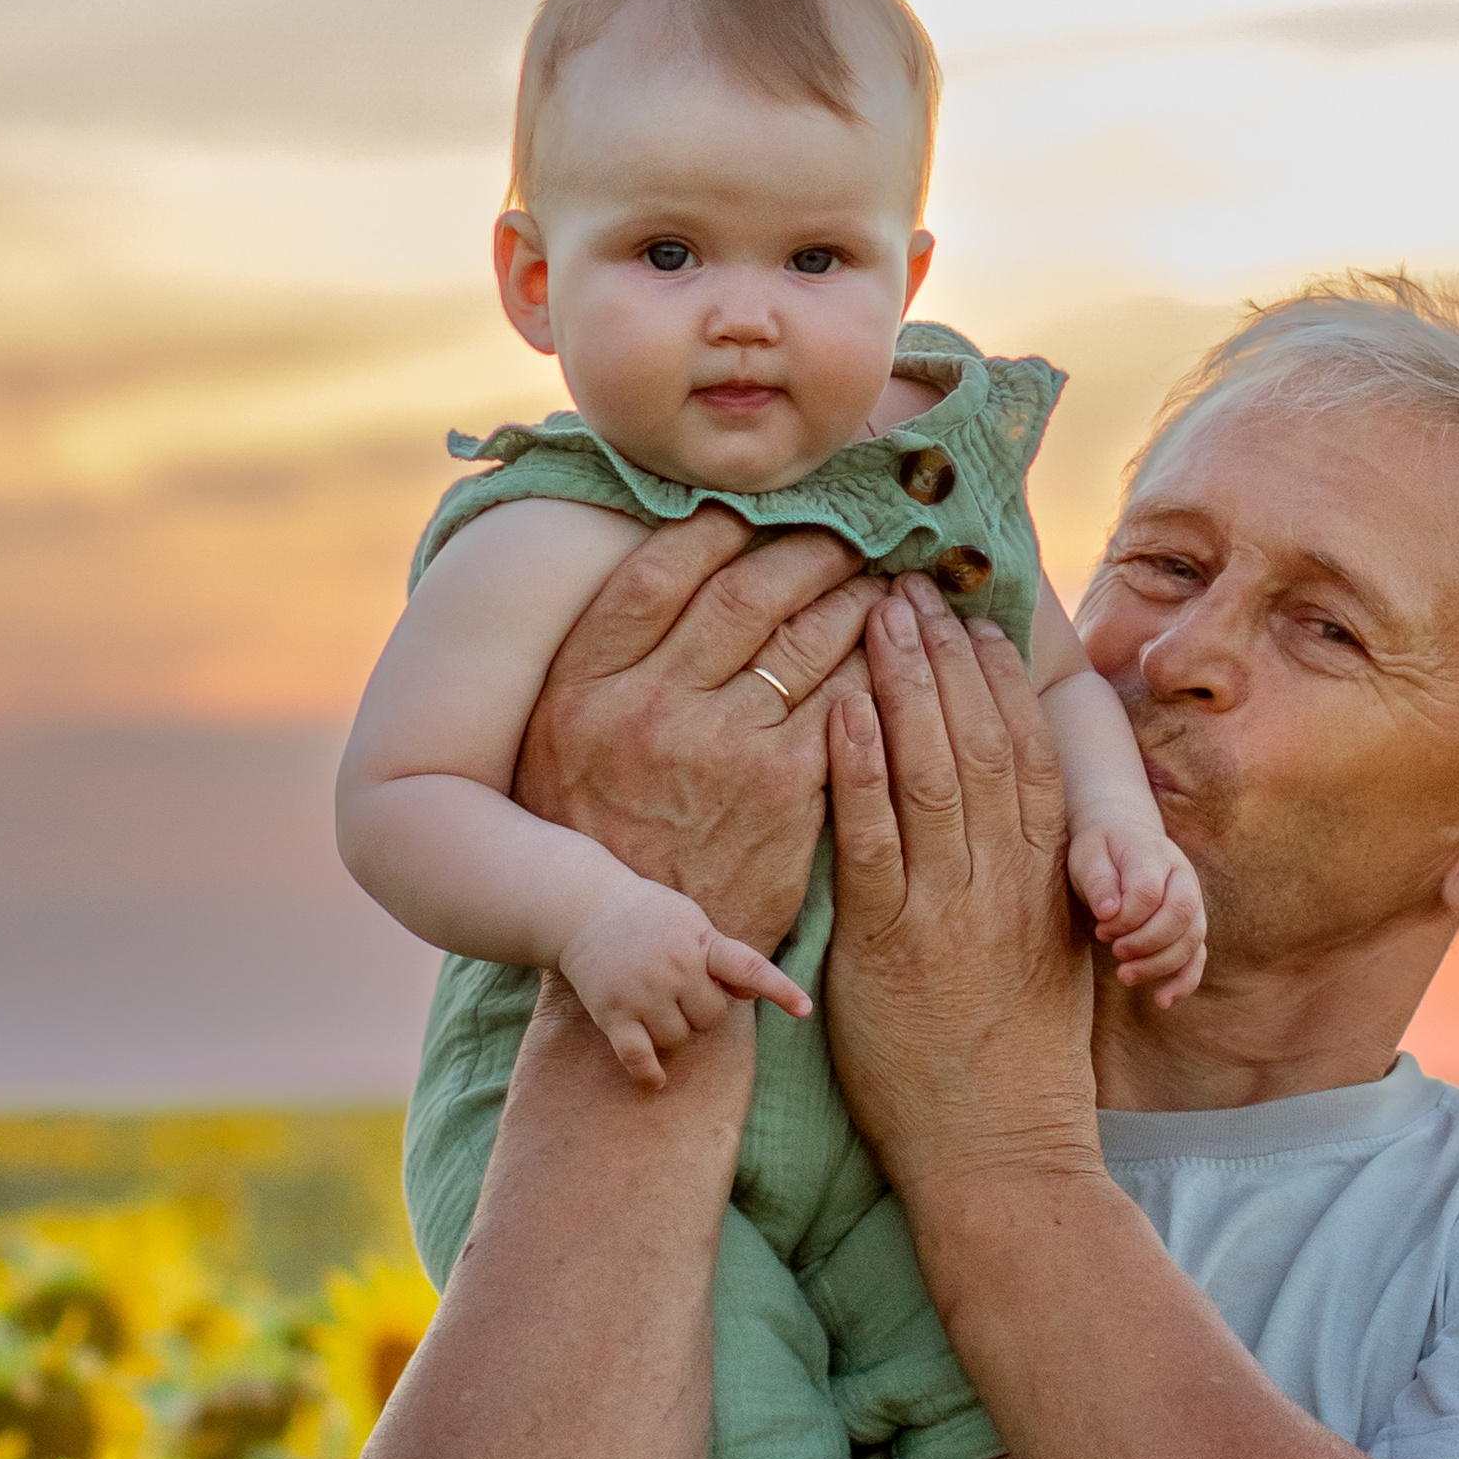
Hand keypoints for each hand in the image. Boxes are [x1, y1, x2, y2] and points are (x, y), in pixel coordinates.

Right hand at [513, 507, 875, 951]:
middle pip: (745, 590)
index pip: (657, 570)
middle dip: (808, 549)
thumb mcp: (564, 738)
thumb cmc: (599, 832)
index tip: (757, 510)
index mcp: (585, 684)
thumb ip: (607, 657)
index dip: (716, 527)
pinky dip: (873, 665)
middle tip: (849, 533)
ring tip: (882, 582)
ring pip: (805, 637)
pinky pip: (843, 700)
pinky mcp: (784, 790)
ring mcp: (720, 747)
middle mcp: (648, 705)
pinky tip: (893, 653)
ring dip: (854, 597)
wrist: (634, 948)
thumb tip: (676, 562)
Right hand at [561, 872, 812, 1093]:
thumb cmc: (648, 917)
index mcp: (700, 943)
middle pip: (712, 1018)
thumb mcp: (692, 923)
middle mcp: (674, 968)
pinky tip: (655, 1081)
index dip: (779, 989)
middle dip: (701, 1011)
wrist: (584, 908)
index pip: (748, 967)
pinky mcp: (613, 1013)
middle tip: (679, 990)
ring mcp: (643, 993)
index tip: (805, 1009)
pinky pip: (638, 1056)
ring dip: (673, 1031)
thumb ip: (721, 956)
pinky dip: (648, 1073)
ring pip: (679, 1039)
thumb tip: (753, 991)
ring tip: (654, 1004)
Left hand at [824, 584, 1099, 1197]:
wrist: (999, 1150)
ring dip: (904, 682)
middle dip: (947, 656)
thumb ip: (1030, 883)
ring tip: (877, 613)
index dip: (1001, 681)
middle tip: (913, 587)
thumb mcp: (1049, 957)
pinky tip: (842, 704)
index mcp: (1048, 880)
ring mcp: (948, 907)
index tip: (977, 622)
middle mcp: (1005, 880)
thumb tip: (1009, 821)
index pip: (1028, 753)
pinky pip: (873, 837)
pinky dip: (859, 764)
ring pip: (930, 769)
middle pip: (979, 740)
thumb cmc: (1016, 1060)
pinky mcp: (889, 942)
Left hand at [1066, 815, 1206, 1004]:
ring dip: (1159, 965)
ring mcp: (1193, 901)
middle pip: (1179, 915)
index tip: (1101, 927)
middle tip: (1115, 951)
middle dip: (1145, 943)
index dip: (1125, 918)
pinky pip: (1198, 956)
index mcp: (1155, 854)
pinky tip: (1163, 1000)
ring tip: (1125, 975)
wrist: (1124, 839)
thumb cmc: (1103, 850)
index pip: (1149, 892)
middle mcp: (1183, 876)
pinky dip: (1184, 981)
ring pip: (1191, 940)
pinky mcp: (1191, 925)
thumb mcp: (1089, 855)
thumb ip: (1098, 880)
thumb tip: (1108, 912)